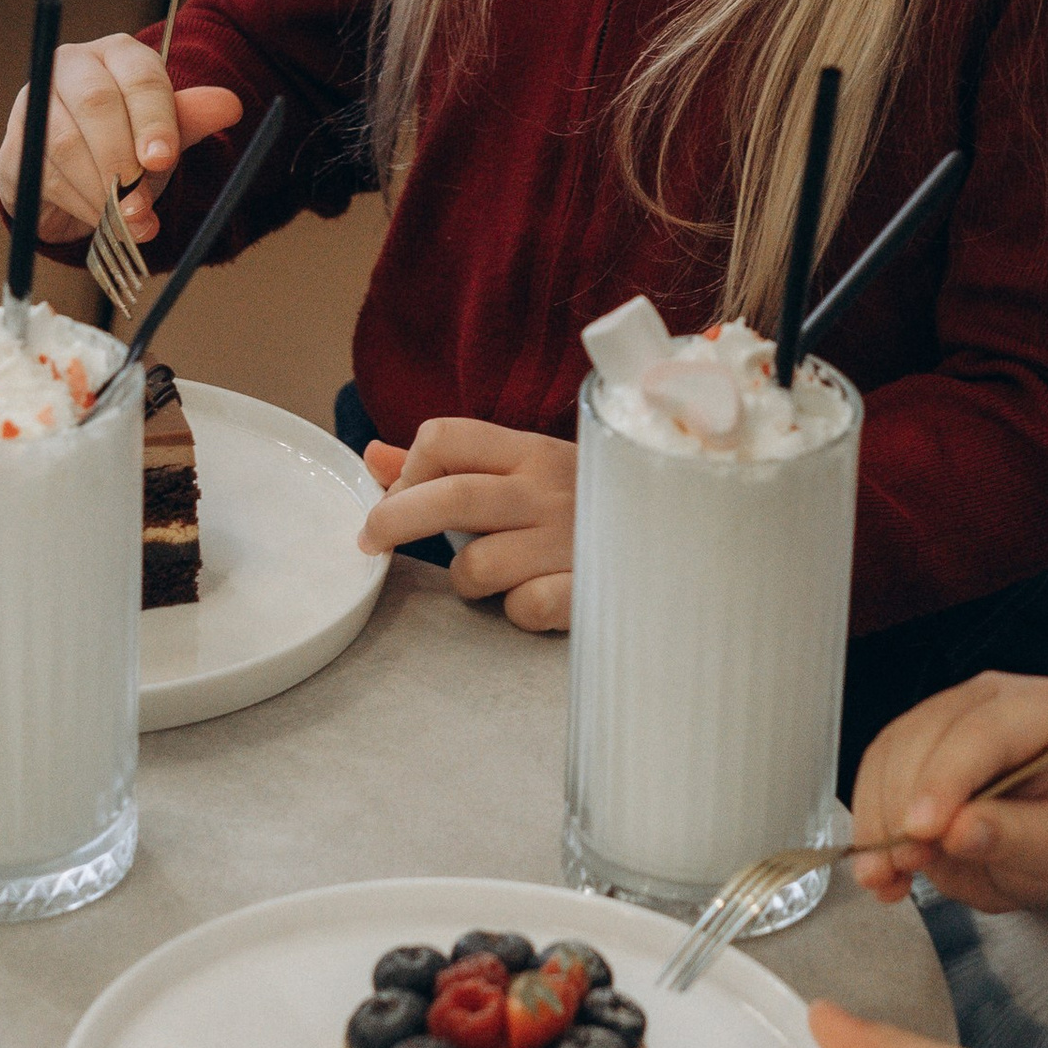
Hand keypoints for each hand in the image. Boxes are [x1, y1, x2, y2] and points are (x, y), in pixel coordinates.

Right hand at [0, 34, 241, 246]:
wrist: (79, 173)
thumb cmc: (128, 141)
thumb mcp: (165, 132)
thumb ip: (191, 120)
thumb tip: (230, 106)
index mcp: (118, 54)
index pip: (139, 77)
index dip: (153, 120)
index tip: (162, 160)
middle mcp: (73, 66)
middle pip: (96, 104)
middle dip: (122, 159)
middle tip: (140, 201)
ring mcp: (37, 100)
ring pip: (66, 143)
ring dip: (100, 189)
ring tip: (125, 218)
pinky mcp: (17, 141)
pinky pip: (44, 173)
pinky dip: (76, 201)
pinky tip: (98, 216)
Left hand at [359, 422, 574, 631]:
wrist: (676, 535)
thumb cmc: (582, 506)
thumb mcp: (522, 471)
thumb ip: (446, 465)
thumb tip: (371, 456)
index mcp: (529, 452)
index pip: (445, 436)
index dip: (406, 471)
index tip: (393, 501)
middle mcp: (546, 488)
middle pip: (448, 495)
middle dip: (394, 520)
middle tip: (372, 543)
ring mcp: (569, 537)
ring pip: (475, 565)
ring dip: (468, 581)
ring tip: (497, 578)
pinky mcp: (590, 586)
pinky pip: (523, 608)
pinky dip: (520, 612)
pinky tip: (541, 598)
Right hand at [848, 672, 1047, 933]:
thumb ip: (1013, 837)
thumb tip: (957, 831)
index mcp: (1043, 710)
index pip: (983, 732)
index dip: (945, 779)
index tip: (922, 831)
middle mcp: (989, 699)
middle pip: (925, 736)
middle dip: (903, 804)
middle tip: (902, 865)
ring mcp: (947, 716)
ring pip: (890, 752)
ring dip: (876, 817)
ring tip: (885, 876)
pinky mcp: (915, 744)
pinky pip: (876, 774)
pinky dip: (869, 824)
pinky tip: (880, 868)